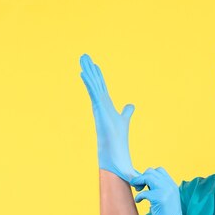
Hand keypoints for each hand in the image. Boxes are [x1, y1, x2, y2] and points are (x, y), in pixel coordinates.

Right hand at [80, 54, 139, 181]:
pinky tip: (83, 71)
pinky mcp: (100, 111)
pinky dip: (89, 82)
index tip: (95, 67)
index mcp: (106, 107)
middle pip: (95, 83)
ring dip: (89, 71)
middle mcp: (101, 106)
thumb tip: (131, 105)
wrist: (115, 159)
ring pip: (93, 85)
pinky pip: (93, 93)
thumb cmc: (118, 144)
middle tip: (84, 55)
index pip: (101, 88)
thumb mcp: (124, 120)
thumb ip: (126, 113)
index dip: (98, 77)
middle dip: (90, 69)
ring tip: (83, 56)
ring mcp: (99, 108)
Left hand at [130, 167, 198, 214]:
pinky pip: (144, 192)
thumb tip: (144, 182)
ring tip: (137, 191)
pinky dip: (139, 196)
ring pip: (148, 176)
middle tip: (138, 187)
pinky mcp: (160, 199)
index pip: (159, 170)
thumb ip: (159, 190)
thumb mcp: (166, 199)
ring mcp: (166, 191)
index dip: (148, 175)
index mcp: (172, 185)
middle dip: (141, 177)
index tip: (144, 184)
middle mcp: (170, 185)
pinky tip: (139, 202)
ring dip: (138, 182)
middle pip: (151, 171)